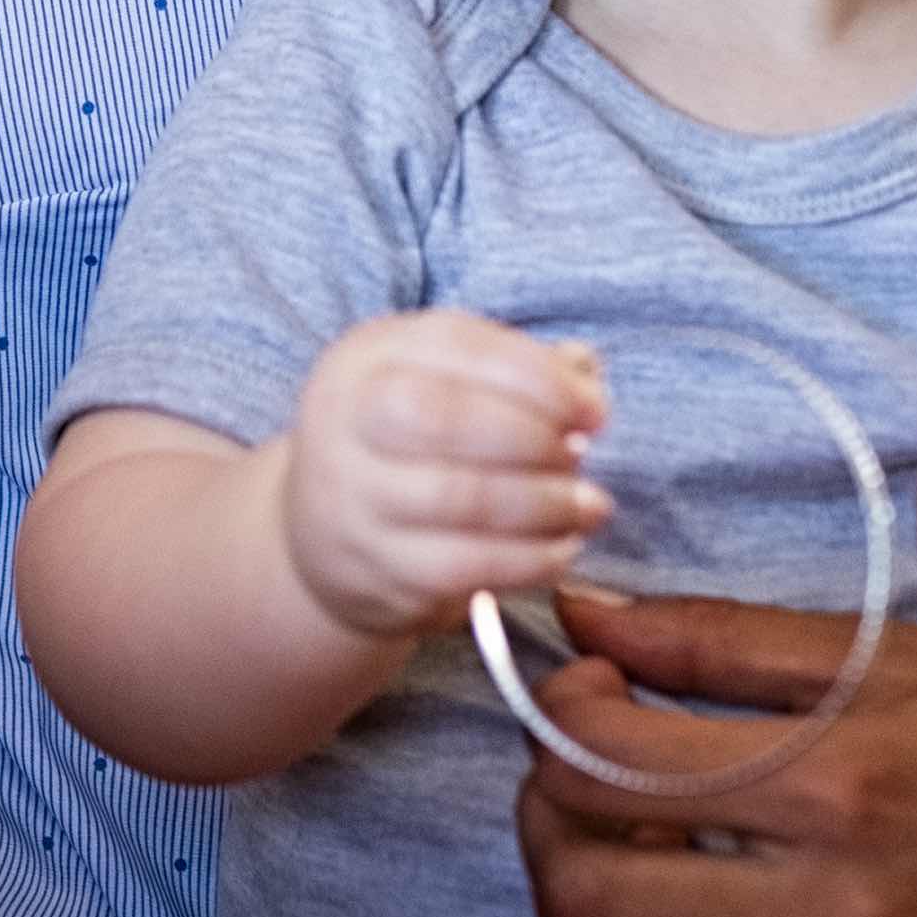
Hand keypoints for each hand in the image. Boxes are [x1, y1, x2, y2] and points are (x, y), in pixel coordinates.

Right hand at [277, 312, 609, 640]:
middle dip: (535, 438)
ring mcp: (352, 499)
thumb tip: (585, 375)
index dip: (539, 377)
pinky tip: (562, 549)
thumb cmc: (406, 445)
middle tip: (581, 458)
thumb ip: (515, 371)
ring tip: (589, 507)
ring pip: (462, 499)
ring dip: (546, 504)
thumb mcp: (442, 385)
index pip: (457, 346)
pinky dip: (529, 560)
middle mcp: (345, 419)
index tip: (595, 410)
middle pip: (446, 417)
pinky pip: (464, 568)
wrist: (320, 535)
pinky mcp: (373, 570)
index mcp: (367, 357)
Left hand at [510, 594, 916, 916]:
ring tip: (632, 865)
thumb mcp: (902, 655)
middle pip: (581, 890)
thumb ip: (722, 639)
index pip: (600, 762)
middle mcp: (842, 910)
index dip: (556, 715)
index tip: (584, 690)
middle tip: (580, 777)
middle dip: (547, 822)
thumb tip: (583, 611)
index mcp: (844, 781)